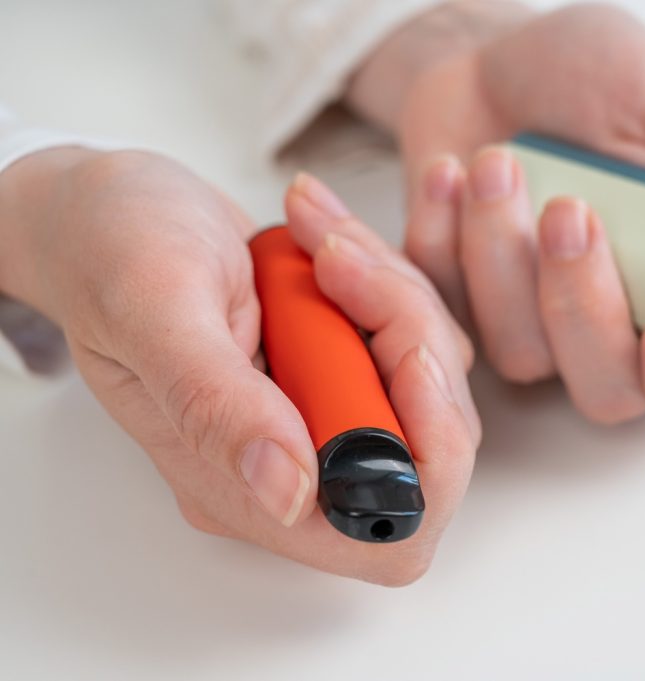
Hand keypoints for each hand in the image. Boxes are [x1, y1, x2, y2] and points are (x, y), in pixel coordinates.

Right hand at [0, 149, 477, 583]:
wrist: (108, 211)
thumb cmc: (112, 255)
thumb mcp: (155, 311)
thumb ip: (217, 406)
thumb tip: (289, 494)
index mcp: (240, 487)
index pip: (382, 525)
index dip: (427, 454)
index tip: (403, 351)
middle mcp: (294, 466)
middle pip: (432, 444)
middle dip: (413, 338)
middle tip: (339, 265)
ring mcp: (325, 413)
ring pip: (432, 377)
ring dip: (396, 293)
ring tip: (317, 241)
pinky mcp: (346, 367)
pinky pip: (417, 331)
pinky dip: (388, 275)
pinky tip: (327, 237)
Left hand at [346, 3, 644, 423]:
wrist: (486, 60)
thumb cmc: (588, 76)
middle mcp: (608, 320)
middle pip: (607, 389)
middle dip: (582, 308)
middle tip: (570, 210)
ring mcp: (527, 322)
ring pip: (520, 354)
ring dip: (501, 259)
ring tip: (496, 163)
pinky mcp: (459, 307)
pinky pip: (443, 313)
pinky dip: (440, 240)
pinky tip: (448, 175)